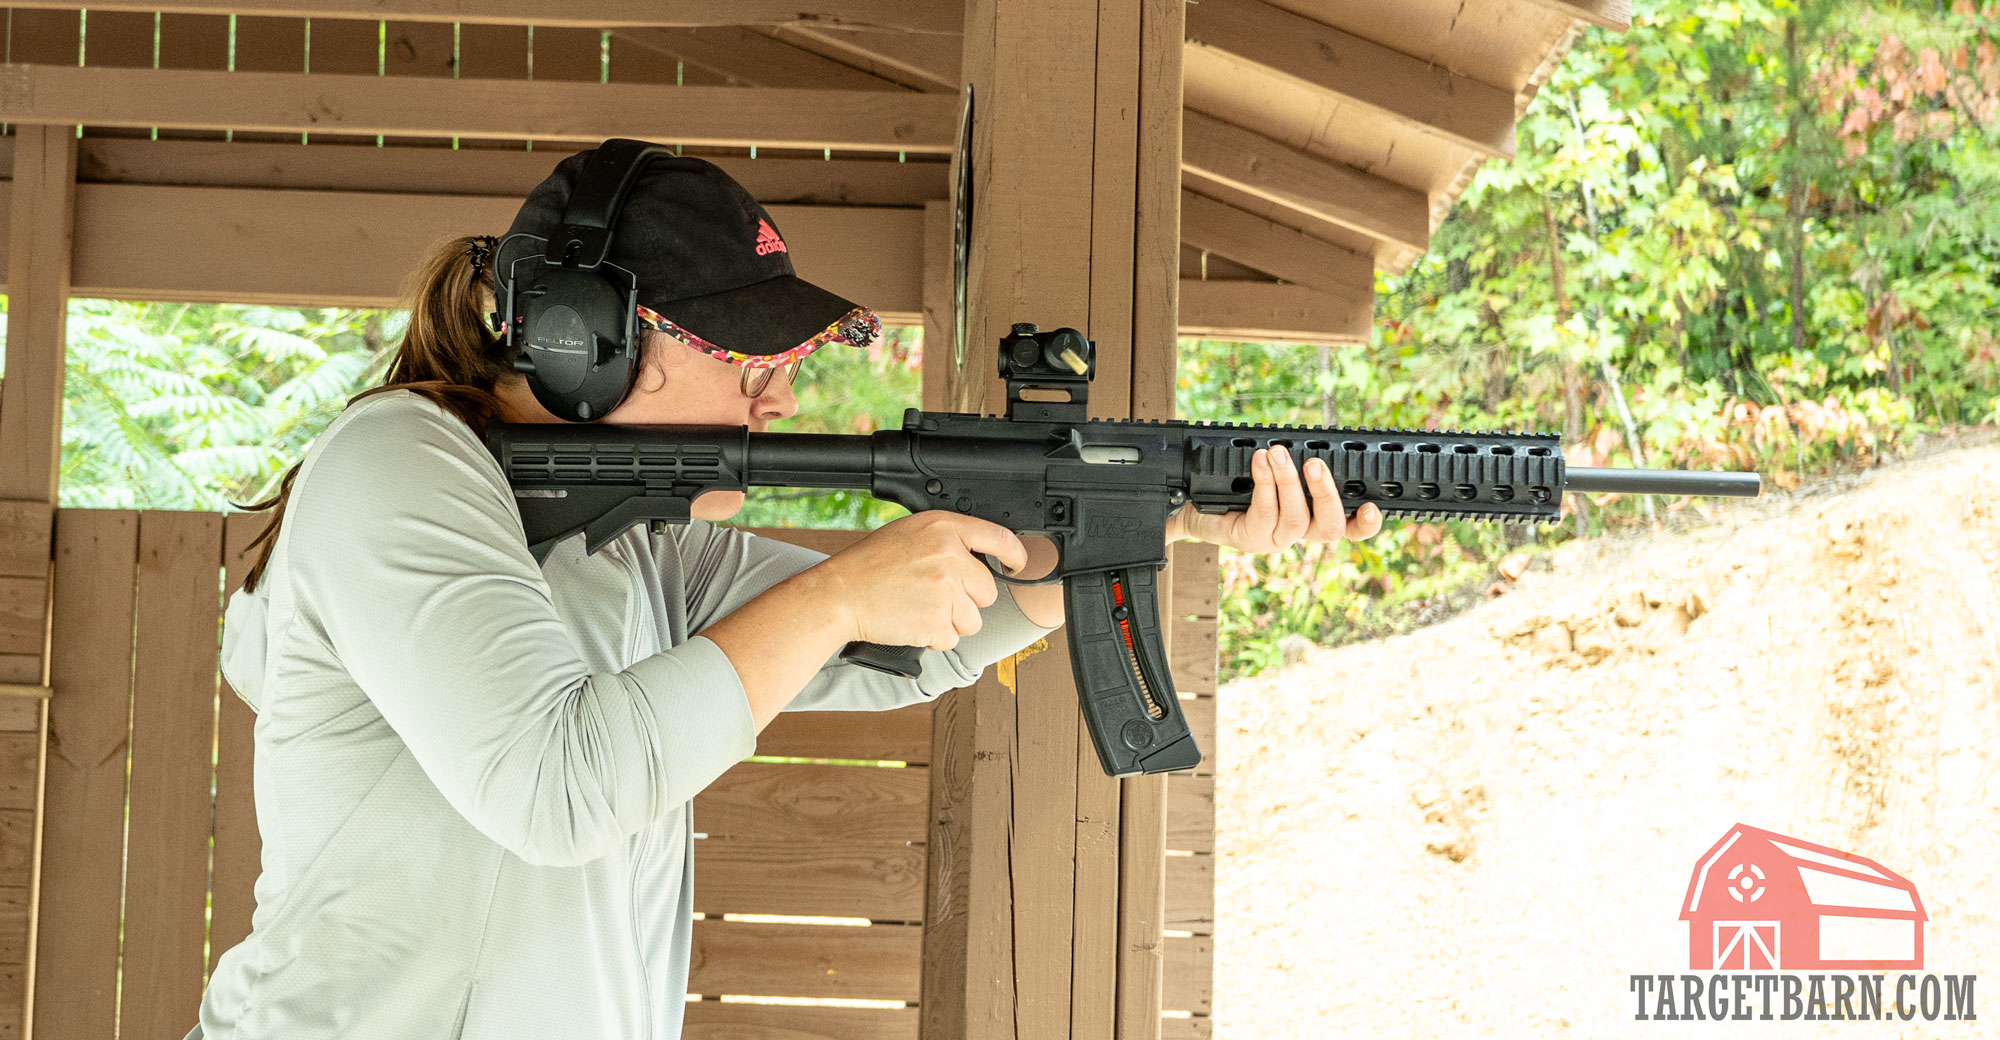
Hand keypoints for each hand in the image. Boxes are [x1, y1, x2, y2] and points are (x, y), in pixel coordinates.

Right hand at [810, 511, 1028, 650]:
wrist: (840, 594)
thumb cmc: (870, 565)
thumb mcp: (910, 533)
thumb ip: (947, 539)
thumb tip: (979, 555)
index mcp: (943, 528)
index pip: (999, 538)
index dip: (1016, 555)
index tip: (1019, 564)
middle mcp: (949, 556)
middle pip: (988, 591)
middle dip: (966, 600)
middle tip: (933, 595)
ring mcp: (944, 590)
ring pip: (973, 620)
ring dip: (951, 622)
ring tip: (920, 608)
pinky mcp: (936, 621)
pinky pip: (952, 639)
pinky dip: (934, 637)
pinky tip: (912, 621)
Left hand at [1167, 447, 1383, 551]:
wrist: (1196, 504)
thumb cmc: (1239, 483)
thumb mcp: (1272, 469)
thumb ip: (1292, 458)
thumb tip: (1301, 432)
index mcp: (1312, 517)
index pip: (1348, 527)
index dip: (1365, 523)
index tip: (1371, 506)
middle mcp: (1298, 533)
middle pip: (1330, 527)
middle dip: (1326, 493)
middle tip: (1315, 463)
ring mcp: (1275, 540)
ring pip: (1296, 518)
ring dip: (1289, 481)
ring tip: (1278, 453)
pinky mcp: (1251, 538)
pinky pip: (1264, 512)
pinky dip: (1264, 483)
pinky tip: (1259, 461)